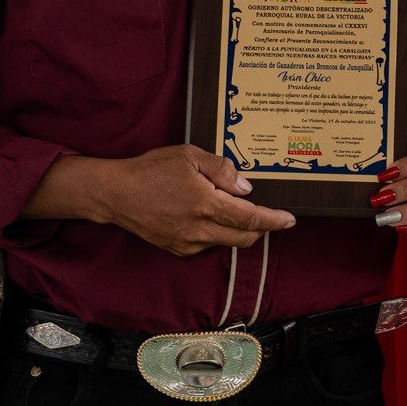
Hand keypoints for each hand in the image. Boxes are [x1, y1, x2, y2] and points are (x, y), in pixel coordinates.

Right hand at [97, 145, 296, 258]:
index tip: (290, 220)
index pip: (252, 219)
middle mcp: (200, 230)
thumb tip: (246, 188)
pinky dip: (217, 232)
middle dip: (261, 228)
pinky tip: (207, 215)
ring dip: (237, 229)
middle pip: (245, 238)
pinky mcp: (178, 249)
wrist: (116, 193)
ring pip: (227, 242)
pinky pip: (208, 244)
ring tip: (229, 207)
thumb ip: (222, 170)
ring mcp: (188, 243)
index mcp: (207, 205)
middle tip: (267, 213)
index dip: (275, 220)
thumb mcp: (189, 156)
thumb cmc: (151, 170)